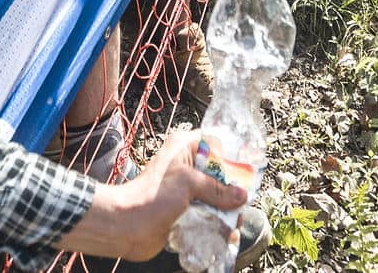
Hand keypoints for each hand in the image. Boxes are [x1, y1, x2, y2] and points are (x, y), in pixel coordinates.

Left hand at [67, 129, 246, 260]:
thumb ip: (217, 188)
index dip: (236, 156)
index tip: (251, 172)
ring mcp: (188, 190)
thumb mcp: (188, 184)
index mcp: (186, 147)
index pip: (219, 143)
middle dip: (234, 190)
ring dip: (227, 211)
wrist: (125, 226)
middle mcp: (189, 166)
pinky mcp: (187, 210)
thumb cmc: (152, 196)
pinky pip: (209, 214)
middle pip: (223, 174)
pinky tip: (226, 234)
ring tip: (232, 225)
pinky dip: (218, 223)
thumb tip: (242, 196)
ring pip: (218, 197)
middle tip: (241, 206)